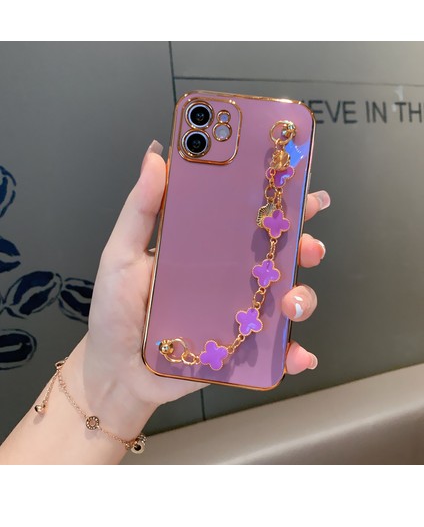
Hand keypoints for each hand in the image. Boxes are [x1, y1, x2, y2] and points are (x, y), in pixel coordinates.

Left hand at [77, 141, 329, 415]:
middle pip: (280, 255)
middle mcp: (229, 277)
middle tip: (308, 247)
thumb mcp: (121, 254)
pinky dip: (295, 352)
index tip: (299, 186)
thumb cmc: (116, 310)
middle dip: (305, 246)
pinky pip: (277, 350)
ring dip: (302, 297)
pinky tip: (299, 355)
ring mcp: (239, 313)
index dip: (279, 199)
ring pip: (287, 298)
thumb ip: (140, 209)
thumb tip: (155, 155)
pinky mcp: (241, 349)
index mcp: (206, 247)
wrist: (116, 370)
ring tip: (290, 304)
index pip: (249, 216)